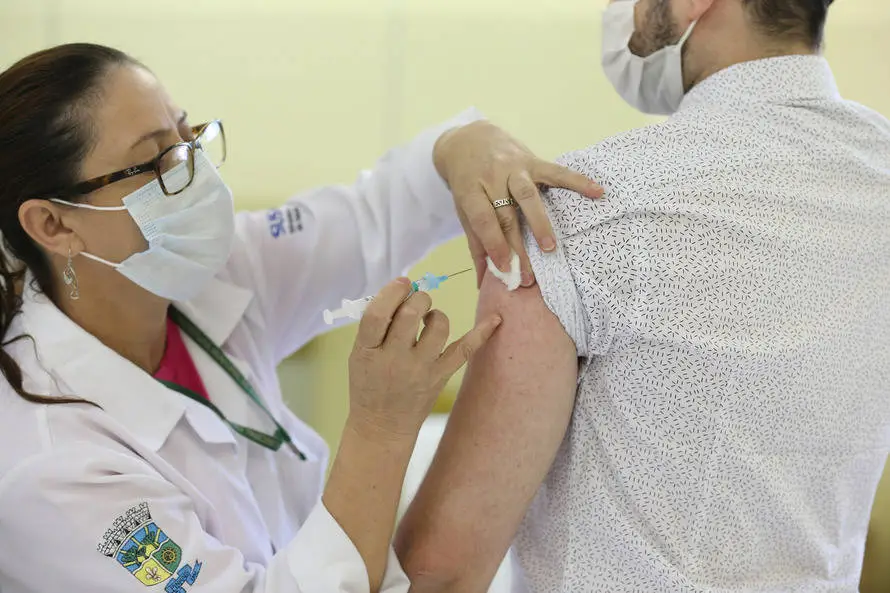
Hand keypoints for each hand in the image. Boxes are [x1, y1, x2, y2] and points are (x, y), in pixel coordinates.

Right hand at [348, 278, 501, 437]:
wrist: (382, 425)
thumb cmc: (368, 384)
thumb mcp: (359, 355)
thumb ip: (377, 326)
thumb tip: (404, 291)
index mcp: (367, 351)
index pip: (377, 314)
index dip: (392, 292)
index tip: (403, 284)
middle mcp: (394, 359)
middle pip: (411, 314)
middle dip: (418, 298)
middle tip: (416, 302)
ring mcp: (420, 369)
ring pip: (439, 326)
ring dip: (436, 314)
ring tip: (428, 319)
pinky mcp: (441, 376)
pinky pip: (465, 349)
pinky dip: (482, 333)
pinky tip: (496, 319)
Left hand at [434, 121, 603, 287]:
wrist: (470, 139)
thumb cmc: (468, 181)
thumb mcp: (464, 209)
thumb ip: (476, 242)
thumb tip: (482, 280)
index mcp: (470, 190)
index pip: (483, 220)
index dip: (494, 244)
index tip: (504, 268)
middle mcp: (492, 177)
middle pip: (507, 215)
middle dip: (518, 247)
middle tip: (529, 275)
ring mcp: (514, 167)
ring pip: (528, 196)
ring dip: (540, 223)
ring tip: (551, 248)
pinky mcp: (532, 160)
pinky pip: (556, 172)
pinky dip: (577, 181)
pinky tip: (597, 192)